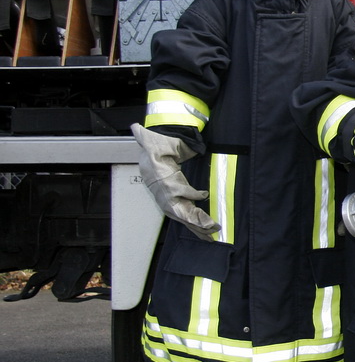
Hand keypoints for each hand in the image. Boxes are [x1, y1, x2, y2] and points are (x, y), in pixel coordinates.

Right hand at [131, 124, 220, 240]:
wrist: (151, 162)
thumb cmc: (155, 155)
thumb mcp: (150, 144)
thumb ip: (144, 138)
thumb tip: (135, 128)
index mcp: (164, 183)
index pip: (178, 190)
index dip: (190, 193)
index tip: (203, 194)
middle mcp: (168, 197)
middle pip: (182, 212)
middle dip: (197, 220)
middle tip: (211, 226)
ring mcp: (173, 204)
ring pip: (187, 219)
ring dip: (200, 227)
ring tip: (213, 233)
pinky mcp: (179, 206)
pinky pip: (189, 219)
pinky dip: (197, 227)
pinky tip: (208, 230)